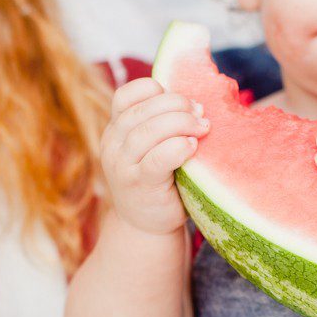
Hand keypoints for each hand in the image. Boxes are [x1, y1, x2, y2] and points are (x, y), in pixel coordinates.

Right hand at [100, 79, 208, 235]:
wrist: (146, 226)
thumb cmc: (158, 181)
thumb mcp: (150, 148)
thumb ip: (161, 125)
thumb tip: (198, 101)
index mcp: (115, 129)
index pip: (125, 96)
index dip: (154, 90)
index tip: (180, 99)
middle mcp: (113, 145)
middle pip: (142, 111)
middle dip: (176, 105)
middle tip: (201, 112)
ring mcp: (123, 166)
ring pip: (147, 131)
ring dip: (181, 123)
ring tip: (203, 127)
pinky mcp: (140, 185)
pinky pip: (157, 159)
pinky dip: (178, 147)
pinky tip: (193, 146)